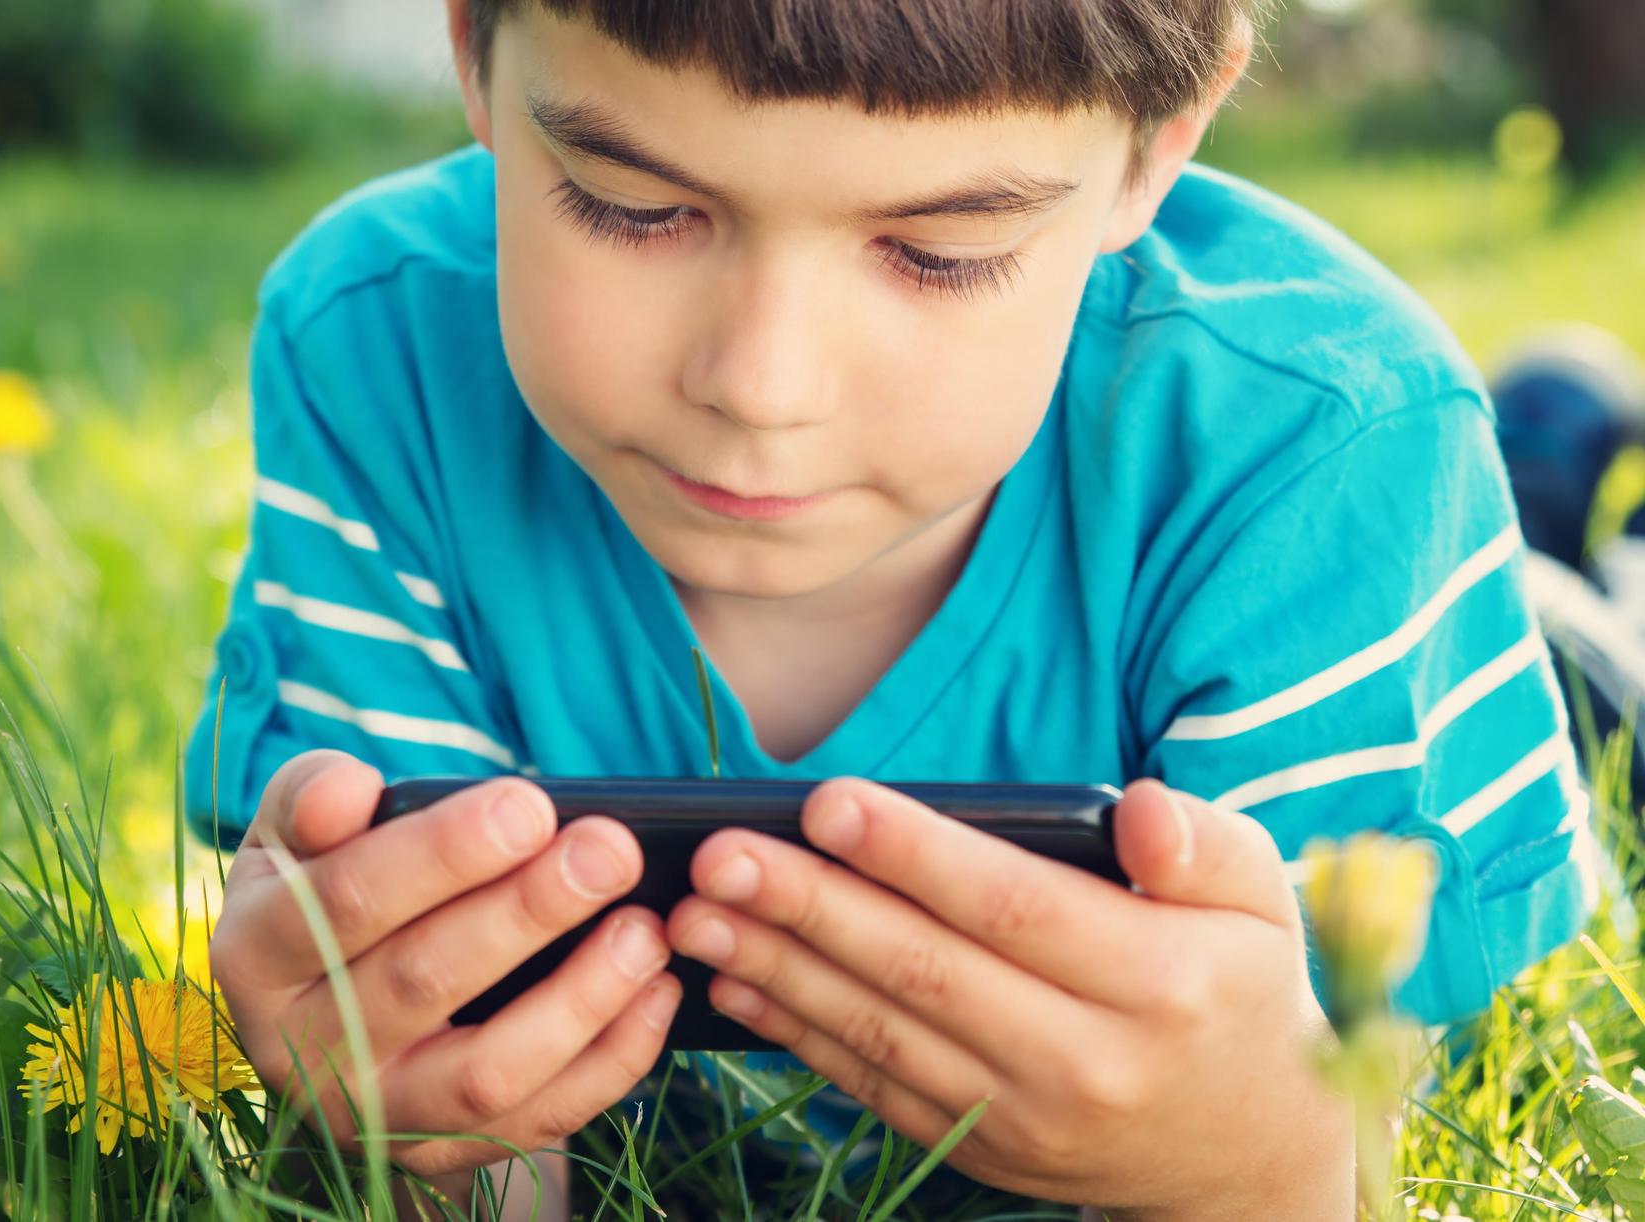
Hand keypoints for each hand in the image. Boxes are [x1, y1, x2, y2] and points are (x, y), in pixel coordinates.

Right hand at [209, 751, 681, 1177]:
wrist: (331, 999)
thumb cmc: (327, 880)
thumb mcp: (295, 831)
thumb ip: (312, 795)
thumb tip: (348, 793)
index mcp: (256, 952)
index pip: (349, 900)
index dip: (443, 853)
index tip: (532, 806)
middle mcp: (299, 1049)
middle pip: (424, 981)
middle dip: (529, 911)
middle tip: (612, 852)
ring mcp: (371, 1115)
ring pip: (485, 1075)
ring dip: (580, 1000)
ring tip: (645, 930)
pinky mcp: (438, 1156)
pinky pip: (536, 1122)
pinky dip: (609, 1062)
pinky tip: (656, 993)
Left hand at [664, 777, 1353, 1218]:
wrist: (1243, 1153)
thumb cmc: (1237, 987)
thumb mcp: (1259, 899)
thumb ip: (1202, 843)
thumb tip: (1138, 811)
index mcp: (1156, 980)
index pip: (1013, 907)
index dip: (914, 853)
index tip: (826, 802)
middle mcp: (1086, 1060)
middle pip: (925, 971)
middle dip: (811, 908)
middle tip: (718, 855)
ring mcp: (1027, 1117)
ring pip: (882, 1032)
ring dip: (779, 971)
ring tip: (695, 915)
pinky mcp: (982, 1148)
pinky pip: (874, 1084)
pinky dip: (797, 1033)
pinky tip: (734, 981)